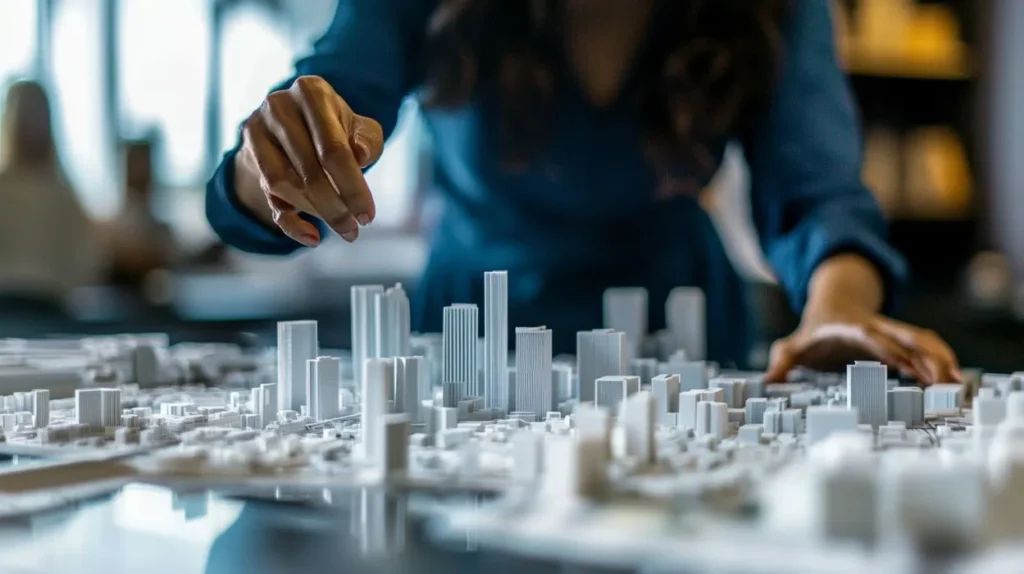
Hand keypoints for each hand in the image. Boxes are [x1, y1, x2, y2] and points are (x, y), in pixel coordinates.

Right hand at [237, 75, 383, 245]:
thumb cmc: (337, 128)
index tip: (368, 217)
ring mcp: (257, 128)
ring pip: (282, 183)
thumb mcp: (359, 128)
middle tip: (354, 231)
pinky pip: (267, 194)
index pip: (333, 149)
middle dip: (335, 207)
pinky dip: (290, 222)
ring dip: (315, 212)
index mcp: (312, 92)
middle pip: (308, 169)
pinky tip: (313, 237)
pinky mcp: (248, 152)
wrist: (296, 123)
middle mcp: (279, 105)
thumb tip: (361, 154)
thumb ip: (367, 140)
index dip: (352, 187)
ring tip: (342, 227)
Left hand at [763, 313, 959, 384]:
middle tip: (942, 381)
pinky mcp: (902, 339)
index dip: (886, 348)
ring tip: (956, 384)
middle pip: (905, 336)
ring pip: (922, 340)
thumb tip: (768, 380)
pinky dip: (942, 359)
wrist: (834, 304)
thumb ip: (782, 360)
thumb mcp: (794, 345)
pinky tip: (955, 378)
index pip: (869, 335)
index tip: (902, 365)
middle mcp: (875, 327)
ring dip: (940, 359)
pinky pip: (927, 346)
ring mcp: (892, 331)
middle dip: (926, 356)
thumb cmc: (815, 332)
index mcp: (848, 328)